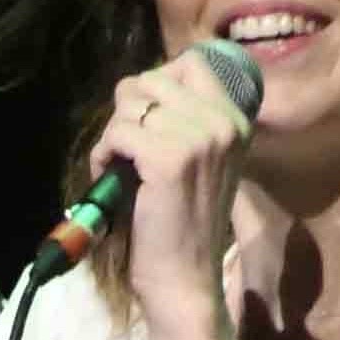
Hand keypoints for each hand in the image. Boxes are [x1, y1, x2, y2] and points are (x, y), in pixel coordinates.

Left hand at [86, 48, 254, 328]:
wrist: (184, 277)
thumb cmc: (180, 222)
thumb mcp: (197, 159)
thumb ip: (184, 118)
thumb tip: (140, 85)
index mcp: (235, 117)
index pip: (190, 62)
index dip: (154, 88)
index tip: (148, 126)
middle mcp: (222, 122)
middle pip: (149, 81)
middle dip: (127, 116)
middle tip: (130, 156)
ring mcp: (199, 138)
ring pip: (128, 106)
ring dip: (113, 139)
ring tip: (123, 172)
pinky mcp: (169, 158)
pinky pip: (117, 133)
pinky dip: (103, 157)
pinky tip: (114, 182)